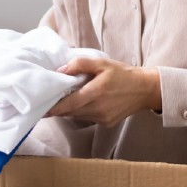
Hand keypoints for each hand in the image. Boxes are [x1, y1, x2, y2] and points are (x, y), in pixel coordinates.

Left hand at [44, 56, 161, 126]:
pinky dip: (81, 112)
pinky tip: (83, 103)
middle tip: (47, 101)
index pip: (68, 104)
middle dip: (58, 108)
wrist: (145, 89)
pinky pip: (87, 118)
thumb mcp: (102, 63)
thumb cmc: (122, 74)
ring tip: (63, 100)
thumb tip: (61, 70)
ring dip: (69, 109)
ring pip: (78, 116)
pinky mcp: (106, 123)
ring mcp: (102, 118)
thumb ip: (81, 64)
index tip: (41, 108)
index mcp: (96, 92)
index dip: (53, 108)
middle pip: (70, 112)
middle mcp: (98, 109)